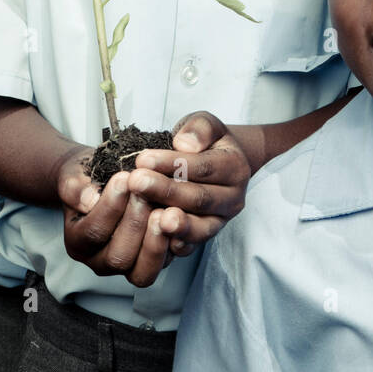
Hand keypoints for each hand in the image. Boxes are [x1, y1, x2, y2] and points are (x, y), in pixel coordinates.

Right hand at [57, 146, 209, 288]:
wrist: (103, 180)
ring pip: (143, 270)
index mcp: (78, 242)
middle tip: (145, 192)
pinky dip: (176, 243)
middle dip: (134, 223)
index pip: (93, 233)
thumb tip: (89, 199)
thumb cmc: (88, 179)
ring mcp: (129, 265)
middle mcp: (101, 261)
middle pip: (118, 257)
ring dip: (156, 239)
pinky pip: (166, 263)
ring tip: (163, 209)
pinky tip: (180, 218)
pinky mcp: (154, 260)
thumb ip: (76, 187)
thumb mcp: (75, 176)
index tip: (124, 178)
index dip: (110, 207)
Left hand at [130, 111, 250, 256]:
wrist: (212, 162)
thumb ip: (199, 129)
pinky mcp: (204, 238)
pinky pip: (192, 247)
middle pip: (199, 198)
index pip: (203, 167)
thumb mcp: (205, 124)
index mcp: (235, 167)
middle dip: (165, 191)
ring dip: (174, 224)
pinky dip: (176, 246)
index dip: (173, 164)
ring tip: (154, 218)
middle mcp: (233, 199)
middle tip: (136, 182)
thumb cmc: (204, 142)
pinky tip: (159, 241)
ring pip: (199, 227)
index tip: (143, 159)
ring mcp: (220, 222)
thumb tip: (184, 144)